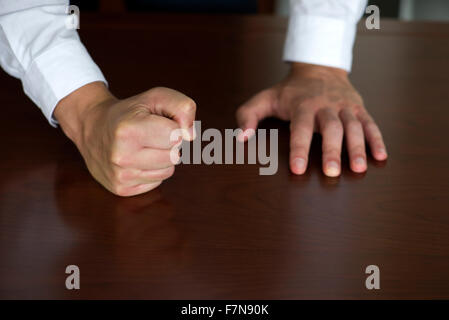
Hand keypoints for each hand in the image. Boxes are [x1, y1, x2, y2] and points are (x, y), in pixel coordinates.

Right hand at [54, 83, 195, 195]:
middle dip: (168, 144)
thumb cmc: (129, 112)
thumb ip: (182, 107)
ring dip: (162, 158)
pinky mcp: (121, 189)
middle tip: (149, 135)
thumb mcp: (155, 97)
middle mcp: (121, 156)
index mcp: (128, 130)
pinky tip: (137, 160)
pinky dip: (152, 171)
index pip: (176, 136)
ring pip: (168, 171)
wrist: (91, 127)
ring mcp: (120, 175)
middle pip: (174, 156)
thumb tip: (190, 135)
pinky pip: (157, 182)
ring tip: (142, 147)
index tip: (156, 122)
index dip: (172, 126)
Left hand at [236, 63, 386, 176]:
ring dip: (357, 147)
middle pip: (331, 128)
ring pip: (354, 126)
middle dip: (332, 150)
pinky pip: (370, 123)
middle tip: (331, 173)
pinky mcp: (358, 107)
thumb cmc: (289, 90)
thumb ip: (248, 115)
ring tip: (358, 169)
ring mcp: (344, 106)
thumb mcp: (264, 98)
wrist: (319, 66)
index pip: (300, 129)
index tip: (299, 169)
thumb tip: (241, 138)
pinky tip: (380, 157)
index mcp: (302, 105)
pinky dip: (377, 139)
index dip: (299, 148)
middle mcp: (325, 105)